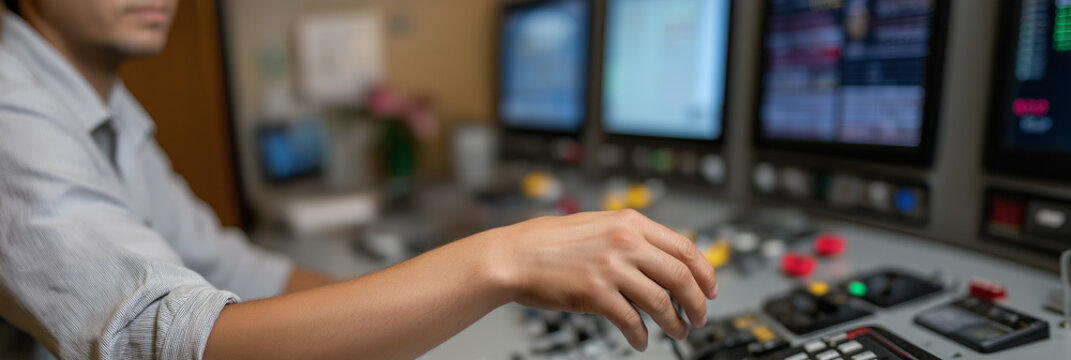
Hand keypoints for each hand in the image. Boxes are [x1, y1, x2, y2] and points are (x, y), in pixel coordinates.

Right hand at [473, 209, 717, 350]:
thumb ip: (631, 237)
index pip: (685, 248)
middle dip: (697, 303)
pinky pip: (631, 321)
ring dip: (674, 323)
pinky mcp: (596, 293)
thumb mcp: (598, 225)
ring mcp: (611, 268)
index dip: (705, 273)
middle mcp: (625, 242)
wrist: (514, 256)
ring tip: (676, 333)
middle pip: (680, 276)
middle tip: (699, 318)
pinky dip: (641, 335)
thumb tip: (664, 260)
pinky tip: (641, 341)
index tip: (711, 290)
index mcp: (630, 222)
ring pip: (661, 302)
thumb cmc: (549, 242)